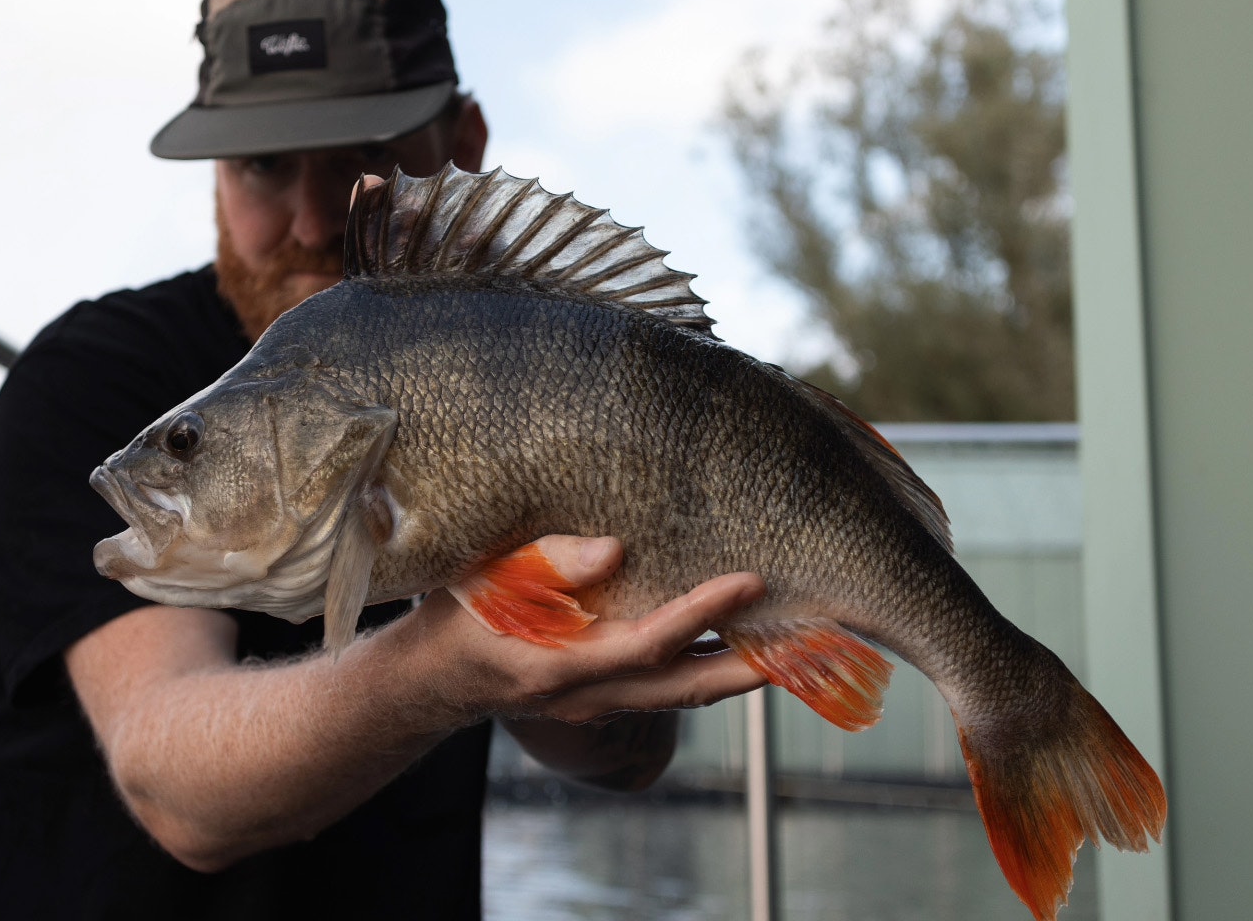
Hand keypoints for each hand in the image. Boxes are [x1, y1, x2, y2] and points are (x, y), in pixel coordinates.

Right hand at [411, 535, 768, 725]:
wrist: (437, 678)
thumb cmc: (462, 616)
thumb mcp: (490, 579)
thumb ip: (549, 563)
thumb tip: (615, 550)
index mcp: (562, 664)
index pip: (650, 641)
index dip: (703, 613)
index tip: (752, 581)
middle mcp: (592, 695)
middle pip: (690, 688)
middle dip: (755, 665)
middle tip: (815, 639)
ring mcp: (602, 703)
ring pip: (687, 693)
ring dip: (742, 669)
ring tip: (798, 642)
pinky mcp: (608, 698)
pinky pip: (672, 688)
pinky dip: (711, 665)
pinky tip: (743, 642)